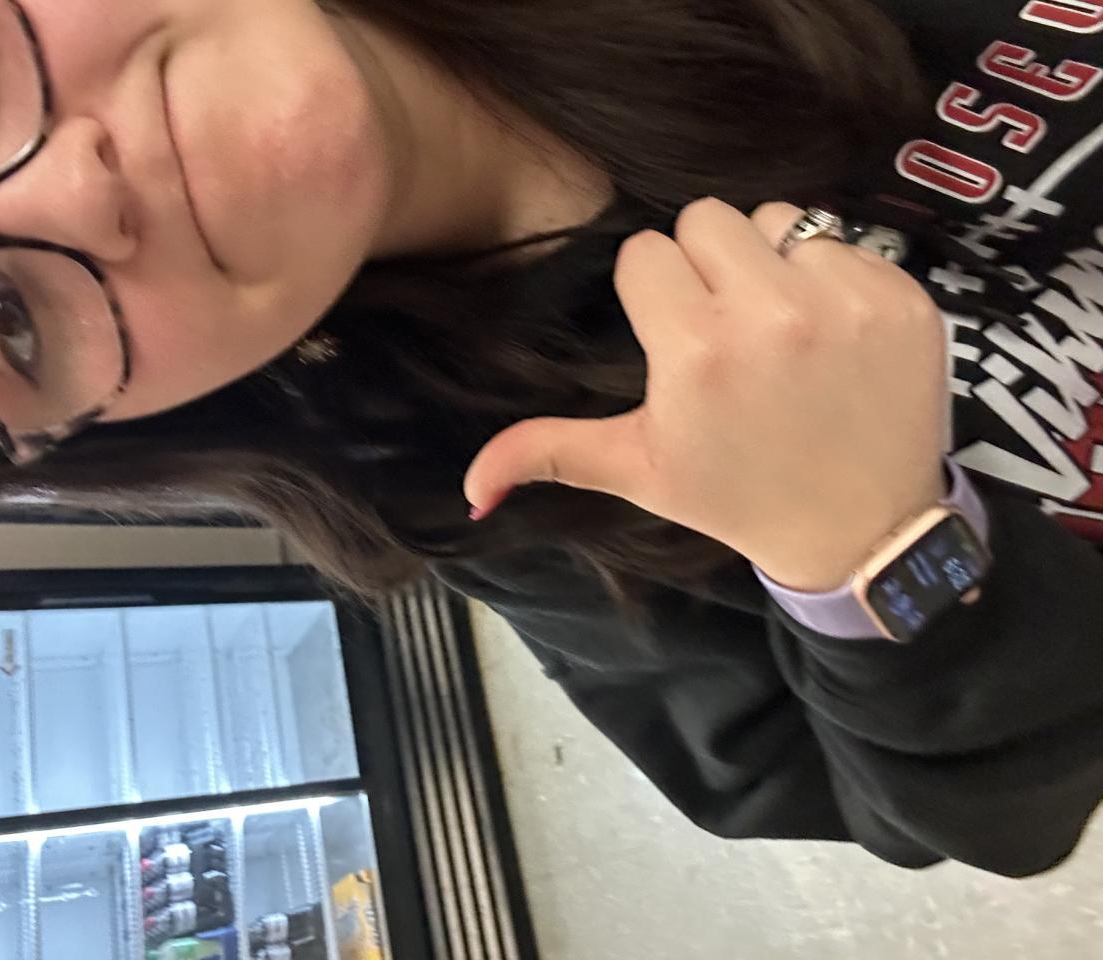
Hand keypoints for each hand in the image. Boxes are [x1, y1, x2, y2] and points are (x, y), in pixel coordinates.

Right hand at [464, 198, 950, 591]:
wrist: (864, 529)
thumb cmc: (739, 496)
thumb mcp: (640, 474)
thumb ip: (549, 455)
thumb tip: (469, 487)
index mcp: (694, 353)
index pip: (644, 253)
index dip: (651, 293)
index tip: (673, 338)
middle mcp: (769, 315)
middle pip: (705, 218)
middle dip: (703, 265)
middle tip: (722, 326)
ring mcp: (845, 301)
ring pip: (776, 218)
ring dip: (768, 262)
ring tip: (778, 327)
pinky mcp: (903, 297)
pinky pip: (844, 242)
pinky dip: (830, 277)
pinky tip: (831, 337)